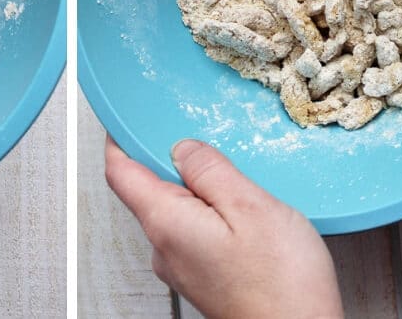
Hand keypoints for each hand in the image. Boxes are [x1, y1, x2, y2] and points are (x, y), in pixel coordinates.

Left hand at [105, 135, 342, 318]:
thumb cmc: (281, 285)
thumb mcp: (250, 206)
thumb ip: (210, 170)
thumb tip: (183, 147)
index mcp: (165, 222)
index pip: (120, 171)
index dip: (120, 138)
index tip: (129, 115)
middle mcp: (164, 248)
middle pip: (147, 189)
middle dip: (167, 159)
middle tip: (201, 138)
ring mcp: (182, 266)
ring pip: (174, 210)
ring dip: (194, 187)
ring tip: (232, 176)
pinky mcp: (204, 277)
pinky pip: (194, 231)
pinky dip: (209, 212)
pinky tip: (240, 211)